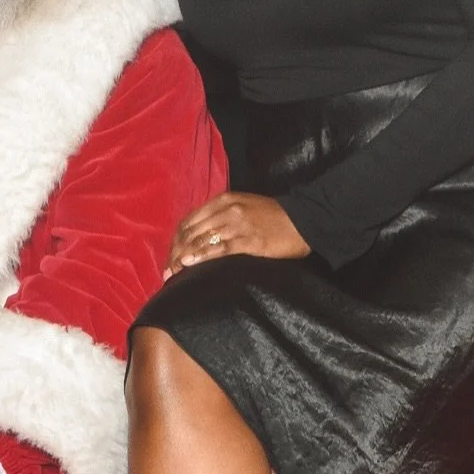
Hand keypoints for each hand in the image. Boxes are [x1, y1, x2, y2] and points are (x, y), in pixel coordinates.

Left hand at [166, 191, 310, 275]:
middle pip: (190, 232)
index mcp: (222, 200)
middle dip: (175, 252)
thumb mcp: (242, 207)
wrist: (306, 219)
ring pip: (201, 240)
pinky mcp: (249, 240)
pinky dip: (201, 256)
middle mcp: (226, 209)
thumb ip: (220, 217)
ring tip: (174, 272)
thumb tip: (197, 239)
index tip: (170, 257)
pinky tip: (190, 263)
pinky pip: (220, 249)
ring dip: (183, 257)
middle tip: (168, 270)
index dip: (175, 240)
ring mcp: (237, 224)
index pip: (189, 221)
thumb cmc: (273, 216)